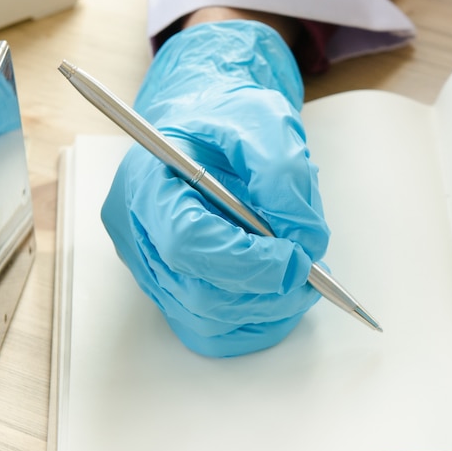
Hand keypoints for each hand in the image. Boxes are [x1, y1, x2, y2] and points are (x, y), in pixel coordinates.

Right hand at [101, 19, 329, 356]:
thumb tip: (307, 241)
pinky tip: (278, 289)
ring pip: (208, 322)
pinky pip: (211, 331)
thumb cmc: (225, 120)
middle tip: (310, 271)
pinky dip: (254, 320)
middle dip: (267, 292)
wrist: (205, 134)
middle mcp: (141, 237)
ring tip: (298, 272)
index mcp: (148, 185)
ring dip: (267, 308)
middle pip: (198, 296)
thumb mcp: (262, 119)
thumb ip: (284, 174)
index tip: (297, 256)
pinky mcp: (172, 290)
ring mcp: (153, 270)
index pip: (187, 242)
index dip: (247, 260)